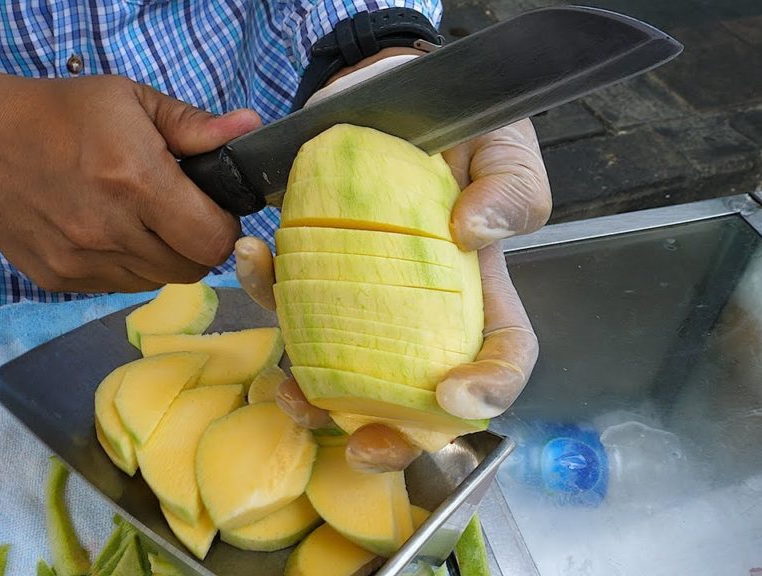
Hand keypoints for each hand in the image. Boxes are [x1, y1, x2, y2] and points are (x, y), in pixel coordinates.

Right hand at [0, 69, 261, 292]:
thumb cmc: (60, 113)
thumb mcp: (129, 100)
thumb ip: (194, 125)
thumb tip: (249, 129)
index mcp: (134, 179)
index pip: (212, 239)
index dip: (223, 226)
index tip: (213, 206)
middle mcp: (108, 229)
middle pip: (191, 269)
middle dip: (198, 244)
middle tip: (181, 212)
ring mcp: (81, 261)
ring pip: (157, 281)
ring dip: (164, 256)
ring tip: (141, 218)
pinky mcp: (59, 280)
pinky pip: (119, 286)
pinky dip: (128, 266)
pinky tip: (108, 231)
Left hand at [236, 55, 549, 472]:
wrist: (390, 90)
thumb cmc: (457, 122)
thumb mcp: (503, 144)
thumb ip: (511, 188)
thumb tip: (475, 233)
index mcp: (477, 284)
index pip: (502, 352)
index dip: (490, 389)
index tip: (455, 397)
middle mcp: (418, 304)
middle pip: (416, 390)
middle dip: (392, 432)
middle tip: (363, 444)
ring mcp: (362, 290)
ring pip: (340, 363)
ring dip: (312, 391)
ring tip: (288, 386)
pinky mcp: (315, 263)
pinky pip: (287, 292)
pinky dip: (262, 284)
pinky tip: (250, 255)